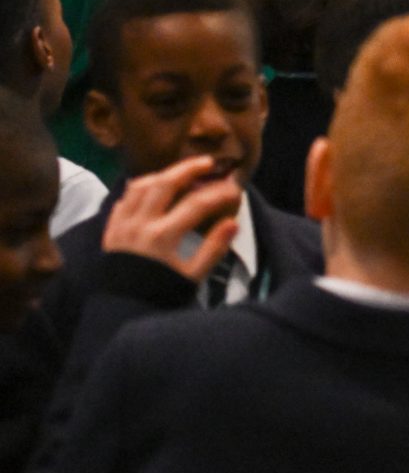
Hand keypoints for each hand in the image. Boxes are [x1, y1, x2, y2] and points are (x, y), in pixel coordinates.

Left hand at [100, 156, 242, 281]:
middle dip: (189, 169)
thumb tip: (232, 222)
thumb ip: (213, 248)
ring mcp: (122, 224)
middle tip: (207, 162)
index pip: (196, 204)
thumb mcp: (192, 277)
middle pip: (165, 184)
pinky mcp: (110, 229)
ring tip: (179, 173)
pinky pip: (124, 198)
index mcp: (164, 237)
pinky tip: (152, 188)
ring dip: (163, 175)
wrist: (120, 309)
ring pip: (141, 186)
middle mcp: (141, 225)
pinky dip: (139, 188)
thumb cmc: (160, 292)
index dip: (218, 192)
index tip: (234, 188)